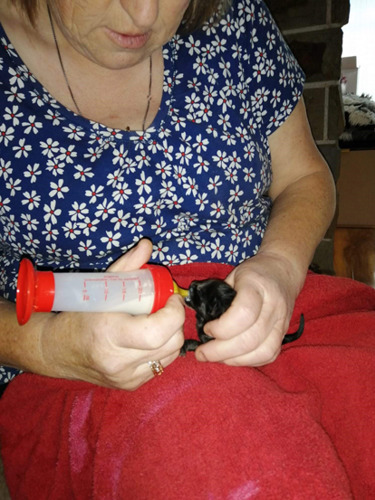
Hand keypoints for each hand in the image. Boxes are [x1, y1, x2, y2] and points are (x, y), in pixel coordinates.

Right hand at [37, 239, 184, 388]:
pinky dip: (163, 349)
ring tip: (156, 321)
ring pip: (172, 354)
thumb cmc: (80, 315)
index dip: (174, 313)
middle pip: (171, 342)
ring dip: (171, 335)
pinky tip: (148, 339)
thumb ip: (127, 265)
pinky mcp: (132, 385)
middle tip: (165, 307)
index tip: (172, 298)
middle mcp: (118, 362)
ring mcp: (126, 378)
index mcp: (109, 335)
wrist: (59, 351)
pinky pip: (163, 364)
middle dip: (175, 321)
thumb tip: (148, 245)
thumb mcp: (100, 287)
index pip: (158, 332)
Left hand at [195, 252, 303, 366]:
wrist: (283, 270)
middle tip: (202, 353)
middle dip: (220, 351)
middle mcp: (273, 306)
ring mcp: (281, 322)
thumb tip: (199, 320)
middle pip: (250, 339)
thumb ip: (219, 296)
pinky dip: (248, 361)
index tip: (206, 328)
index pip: (244, 313)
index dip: (222, 327)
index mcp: (257, 286)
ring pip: (261, 352)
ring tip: (215, 357)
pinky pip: (269, 355)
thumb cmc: (253, 272)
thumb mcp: (233, 275)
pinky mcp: (284, 334)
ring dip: (234, 360)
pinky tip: (232, 358)